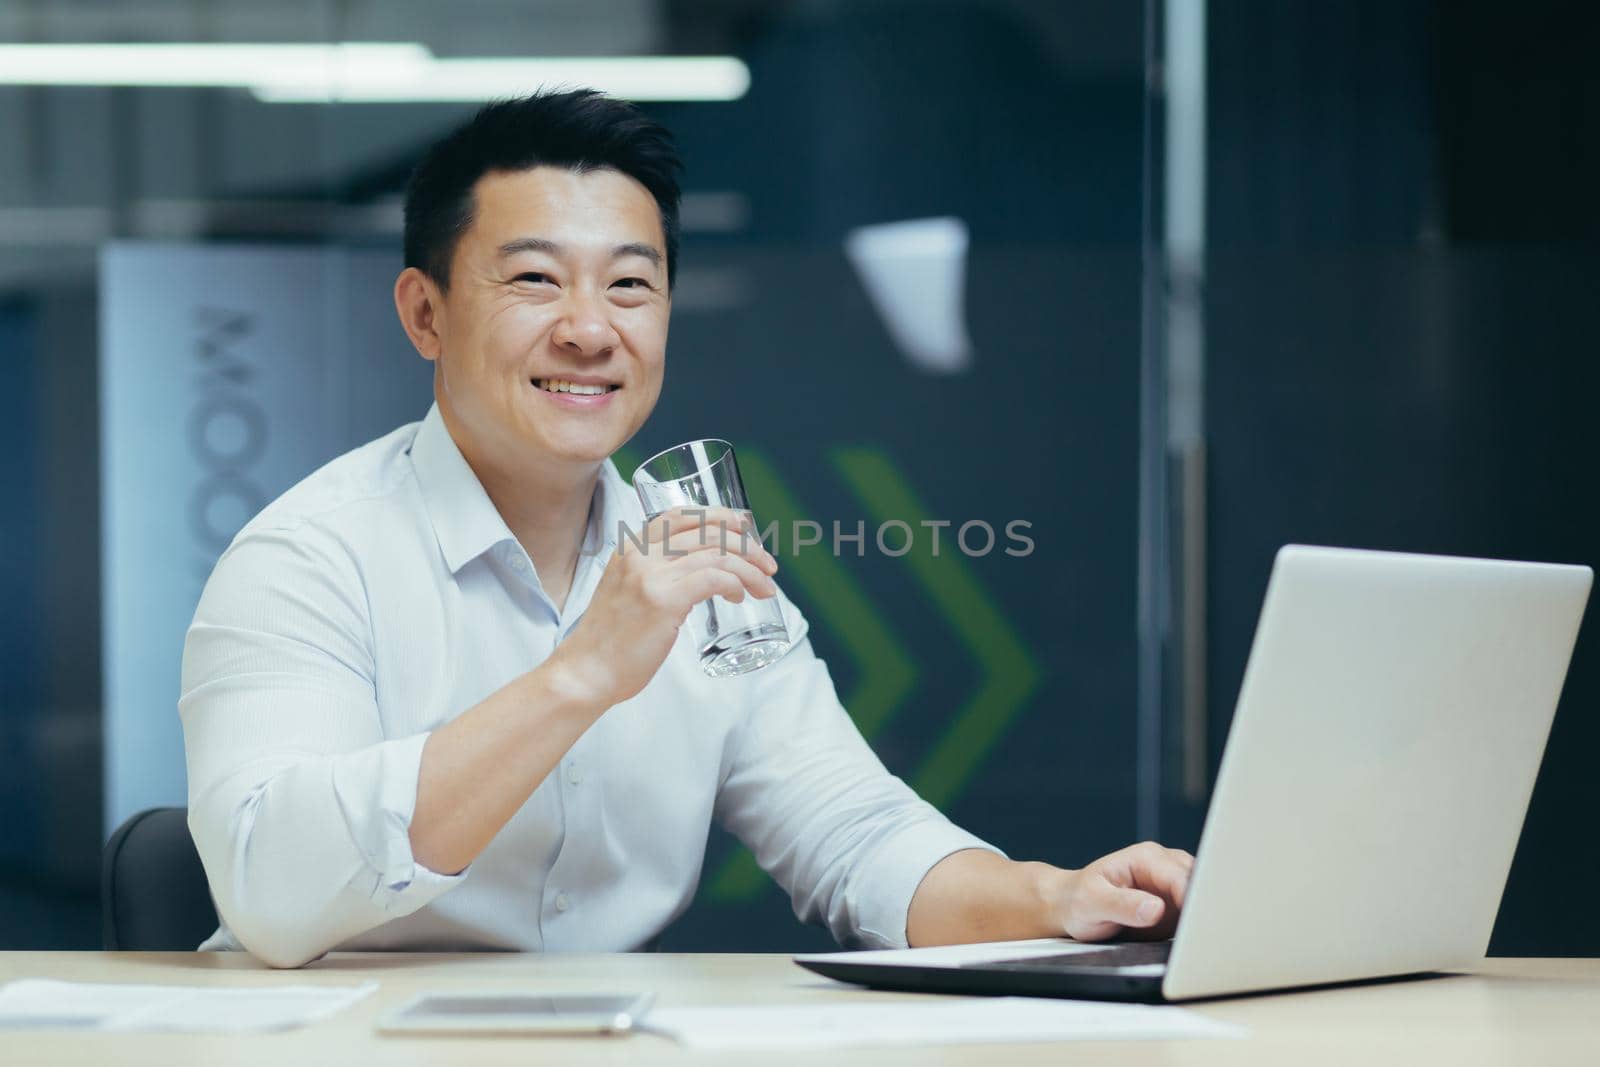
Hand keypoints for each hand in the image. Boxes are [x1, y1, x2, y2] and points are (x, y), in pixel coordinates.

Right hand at [549, 505, 778, 706]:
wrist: (586, 671)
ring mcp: (651, 575)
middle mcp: (640, 554)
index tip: (743, 527)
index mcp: (630, 547)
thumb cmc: (611, 640)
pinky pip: (713, 579)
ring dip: (750, 569)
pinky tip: (740, 596)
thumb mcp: (626, 591)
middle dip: (746, 546)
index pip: (680, 516)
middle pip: (707, 532)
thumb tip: (699, 576)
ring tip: (765, 587)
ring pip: (717, 555)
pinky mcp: (663, 601)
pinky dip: (735, 583)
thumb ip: (654, 576)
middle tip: (768, 565)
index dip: (718, 516)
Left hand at [1055, 841, 1194, 940]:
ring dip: (1205, 918)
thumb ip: (1122, 904)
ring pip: (1204, 898)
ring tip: (1205, 941)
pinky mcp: (1176, 907)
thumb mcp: (1092, 902)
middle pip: (1201, 884)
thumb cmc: (1078, 900)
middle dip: (1206, 908)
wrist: (1071, 907)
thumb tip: (1155, 908)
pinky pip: (1196, 915)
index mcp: (1147, 857)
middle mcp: (1165, 867)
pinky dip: (1199, 927)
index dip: (1191, 899)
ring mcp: (1173, 886)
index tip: (1197, 923)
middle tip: (1207, 936)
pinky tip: (1198, 943)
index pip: (1180, 876)